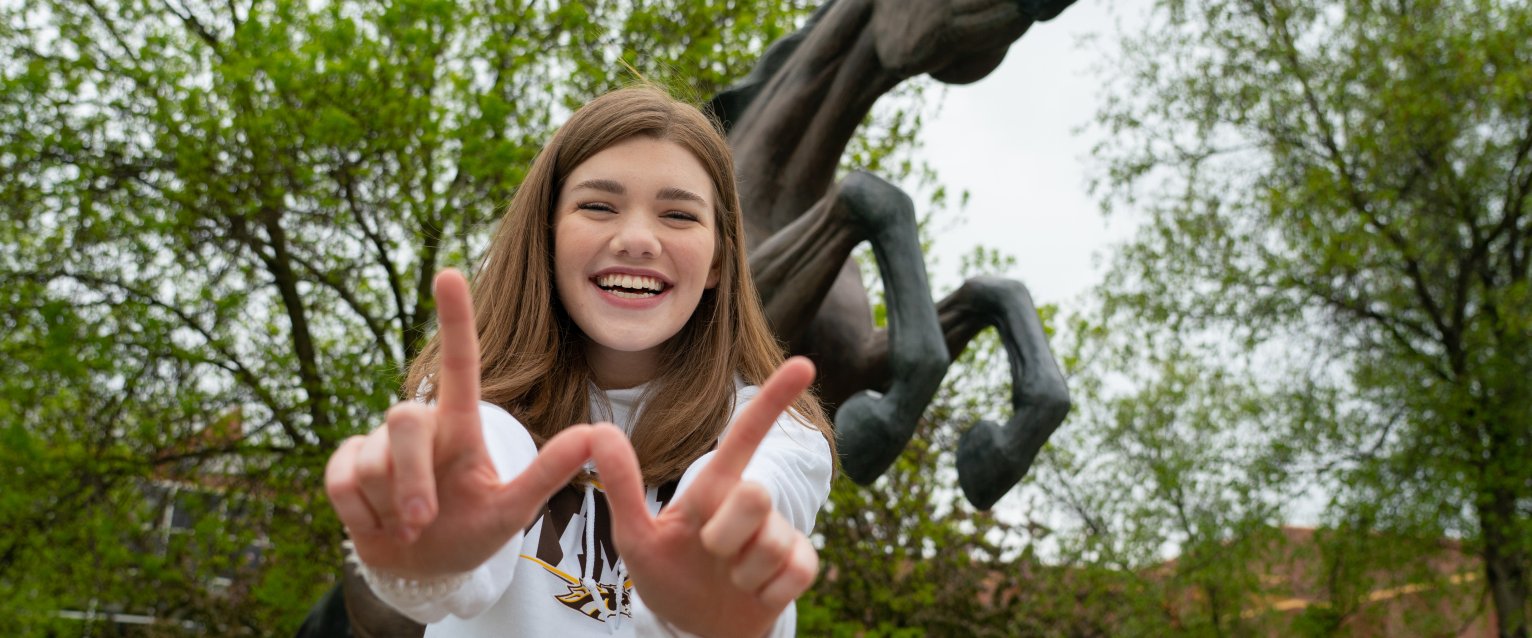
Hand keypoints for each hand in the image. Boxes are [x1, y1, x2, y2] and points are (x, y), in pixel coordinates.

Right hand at [325, 269, 594, 578]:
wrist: (424, 568)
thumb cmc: (472, 531)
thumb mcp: (513, 510)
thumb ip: (548, 473)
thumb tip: (595, 435)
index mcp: (461, 426)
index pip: (460, 366)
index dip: (454, 319)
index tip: (449, 273)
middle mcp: (420, 425)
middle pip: (403, 420)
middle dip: (412, 479)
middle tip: (424, 520)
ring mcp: (377, 443)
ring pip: (372, 460)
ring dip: (391, 504)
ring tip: (410, 524)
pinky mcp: (343, 464)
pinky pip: (341, 482)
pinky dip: (362, 515)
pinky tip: (379, 524)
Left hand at [591, 357, 820, 637]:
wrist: (698, 626)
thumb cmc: (667, 572)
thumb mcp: (634, 536)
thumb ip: (621, 486)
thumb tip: (597, 431)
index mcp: (714, 488)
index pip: (745, 437)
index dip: (773, 400)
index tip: (804, 364)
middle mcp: (751, 504)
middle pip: (755, 494)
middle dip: (726, 534)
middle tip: (709, 552)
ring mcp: (779, 533)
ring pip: (772, 543)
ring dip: (743, 572)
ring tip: (730, 578)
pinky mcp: (801, 565)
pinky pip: (794, 573)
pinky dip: (767, 591)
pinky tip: (753, 592)